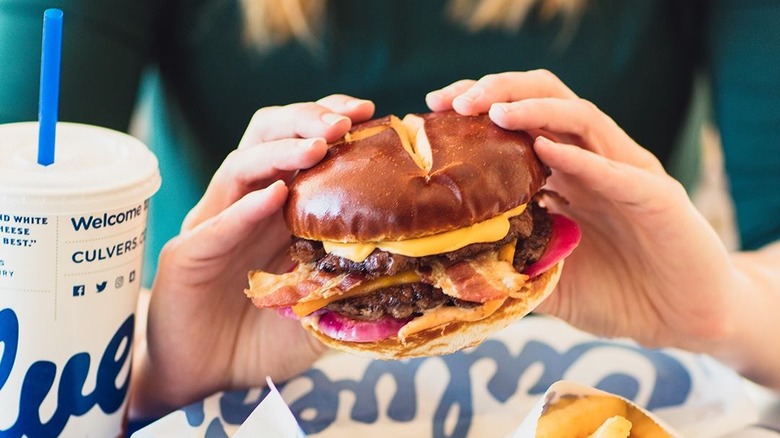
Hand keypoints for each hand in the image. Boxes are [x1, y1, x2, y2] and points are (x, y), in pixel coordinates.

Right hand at [129, 95, 374, 417]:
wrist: (207, 376)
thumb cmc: (263, 338)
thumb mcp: (322, 311)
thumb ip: (354, 291)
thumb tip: (412, 279)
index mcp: (278, 209)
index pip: (301, 147)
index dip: (330, 122)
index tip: (370, 113)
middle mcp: (245, 206)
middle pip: (267, 137)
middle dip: (306, 120)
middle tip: (344, 120)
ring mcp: (214, 226)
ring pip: (240, 167)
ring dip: (281, 151)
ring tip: (318, 146)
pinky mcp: (187, 255)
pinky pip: (217, 225)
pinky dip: (246, 208)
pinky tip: (275, 196)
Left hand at [426, 71, 737, 350]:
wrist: (683, 320)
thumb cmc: (616, 294)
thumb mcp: (547, 280)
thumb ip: (509, 265)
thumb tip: (448, 268)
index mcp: (564, 175)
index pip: (517, 125)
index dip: (475, 112)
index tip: (433, 111)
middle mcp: (593, 163)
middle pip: (545, 102)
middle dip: (497, 93)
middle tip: (453, 101)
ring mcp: (626, 174)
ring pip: (580, 118)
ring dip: (533, 109)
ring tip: (492, 111)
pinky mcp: (658, 196)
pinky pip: (618, 170)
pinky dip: (582, 158)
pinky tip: (546, 149)